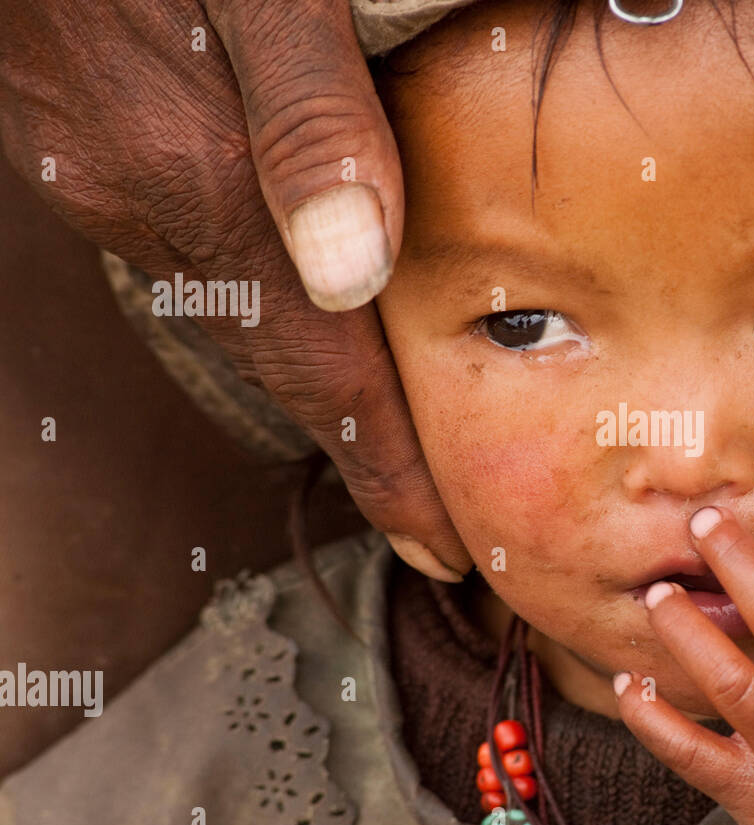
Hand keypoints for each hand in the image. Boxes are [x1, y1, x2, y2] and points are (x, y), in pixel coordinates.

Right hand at [0, 0, 469, 578]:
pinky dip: (256, 288)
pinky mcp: (82, 142)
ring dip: (309, 368)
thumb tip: (353, 265)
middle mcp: (148, 203)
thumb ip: (307, 114)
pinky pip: (191, 248)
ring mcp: (104, 178)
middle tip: (424, 511)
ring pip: (234, 307)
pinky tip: (290, 284)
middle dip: (360, 442)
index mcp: (205, 180)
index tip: (438, 547)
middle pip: (282, 360)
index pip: (322, 373)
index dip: (385, 470)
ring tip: (376, 421)